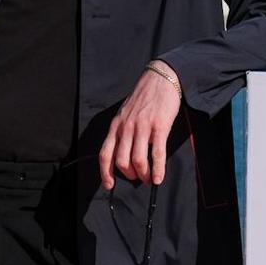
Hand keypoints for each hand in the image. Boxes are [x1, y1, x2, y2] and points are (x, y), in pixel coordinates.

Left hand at [99, 61, 181, 188]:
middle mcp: (126, 128)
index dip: (105, 173)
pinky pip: (157, 154)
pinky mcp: (159, 127)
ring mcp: (142, 127)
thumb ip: (122, 131)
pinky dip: (158, 169)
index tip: (109, 185)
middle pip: (121, 161)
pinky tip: (159, 178)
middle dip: (129, 175)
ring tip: (149, 179)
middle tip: (138, 178)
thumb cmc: (144, 97)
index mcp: (116, 126)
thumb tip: (123, 153)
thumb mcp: (125, 113)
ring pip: (137, 160)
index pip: (105, 154)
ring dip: (143, 175)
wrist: (160, 79)